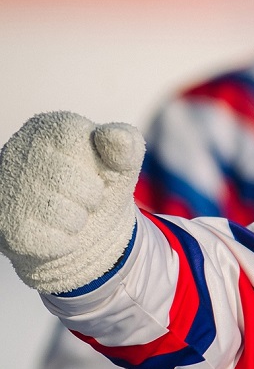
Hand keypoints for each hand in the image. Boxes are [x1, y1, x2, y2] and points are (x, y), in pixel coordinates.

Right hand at [0, 112, 143, 293]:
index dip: (102, 168)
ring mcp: (7, 187)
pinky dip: (64, 241)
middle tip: (83, 196)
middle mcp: (19, 150)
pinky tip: (54, 228)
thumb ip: (127, 145)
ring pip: (65, 216)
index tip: (96, 171)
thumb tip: (115, 136)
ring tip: (67, 211)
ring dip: (78, 220)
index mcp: (51, 127)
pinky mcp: (5, 223)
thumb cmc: (101, 184)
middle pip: (81, 187)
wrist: (80, 228)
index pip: (85, 145)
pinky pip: (50, 241)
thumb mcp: (122, 163)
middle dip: (93, 198)